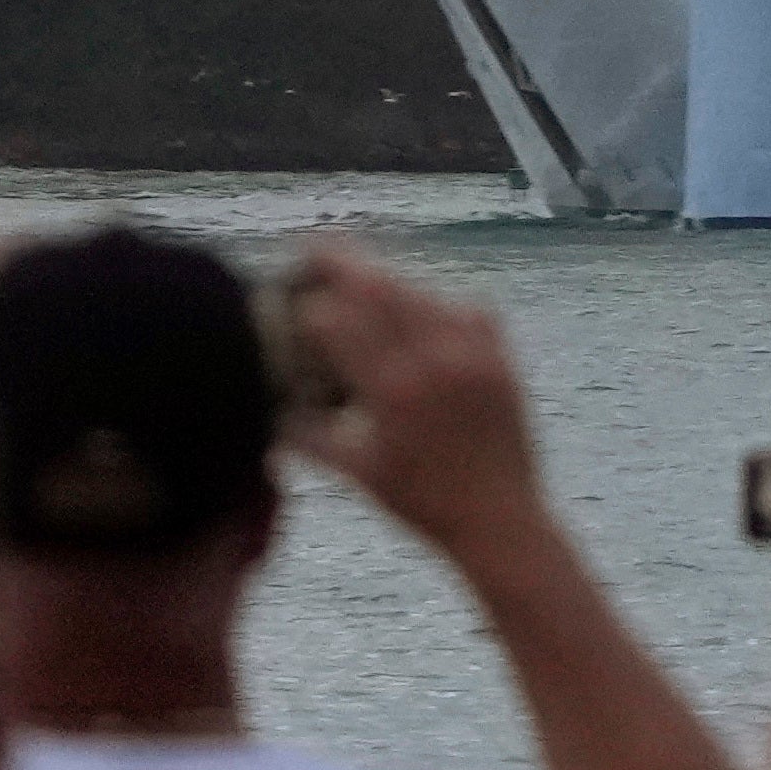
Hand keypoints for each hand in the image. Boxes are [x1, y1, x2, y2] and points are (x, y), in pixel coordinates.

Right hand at [272, 245, 544, 545]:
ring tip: (361, 281)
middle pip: (381, 288)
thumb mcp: (356, 471)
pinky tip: (421, 312)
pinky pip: (468, 308)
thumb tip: (267, 409)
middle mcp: (435, 362)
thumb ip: (307, 437)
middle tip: (313, 249)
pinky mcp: (503, 356)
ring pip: (423, 292)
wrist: (501, 520)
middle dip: (343, 264)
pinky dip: (439, 303)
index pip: (339, 321)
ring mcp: (475, 353)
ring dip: (388, 282)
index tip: (290, 294)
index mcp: (392, 391)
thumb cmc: (420, 503)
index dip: (309, 302)